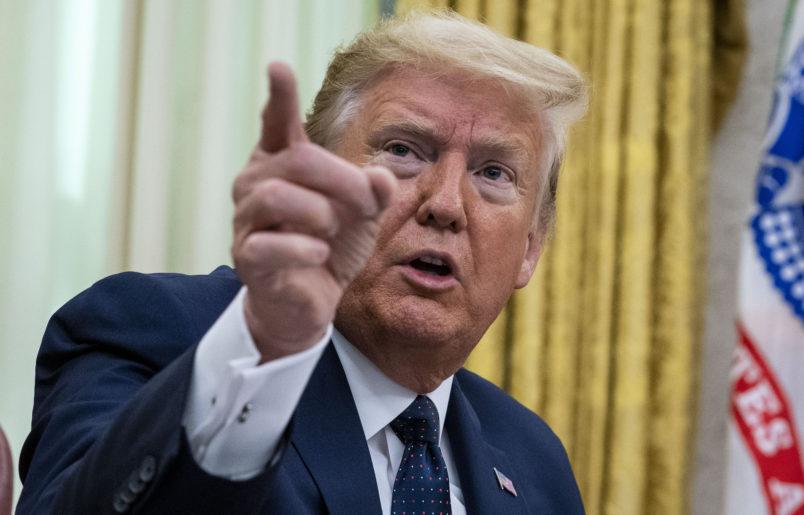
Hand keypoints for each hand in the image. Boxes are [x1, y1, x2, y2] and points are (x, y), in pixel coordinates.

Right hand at [231, 62, 395, 361]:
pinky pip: (268, 244)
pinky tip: (320, 255)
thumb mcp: (362, 215)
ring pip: (275, 196)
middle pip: (295, 160)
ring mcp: (246, 220)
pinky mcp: (247, 257)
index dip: (279, 97)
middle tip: (366, 203)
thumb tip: (379, 175)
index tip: (278, 67)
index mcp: (281, 165)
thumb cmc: (330, 247)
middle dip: (340, 179)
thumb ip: (372, 190)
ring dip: (319, 213)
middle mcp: (255, 183)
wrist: (307, 302)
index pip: (277, 124)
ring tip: (332, 232)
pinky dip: (302, 248)